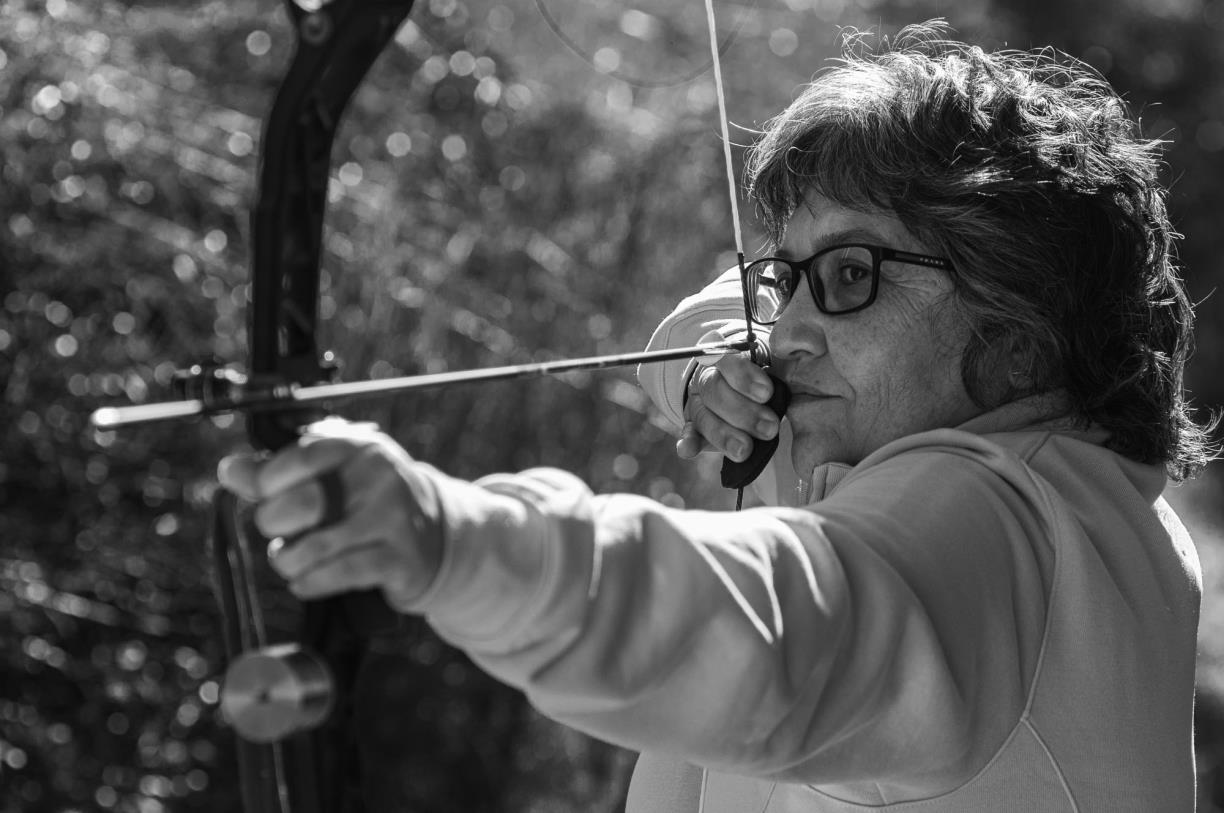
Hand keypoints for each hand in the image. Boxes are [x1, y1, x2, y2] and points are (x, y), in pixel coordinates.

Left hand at [216, 418, 442, 610]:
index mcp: (360, 446)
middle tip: (282, 532)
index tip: (261, 495)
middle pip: (302, 504)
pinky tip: (306, 581)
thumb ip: (278, 471)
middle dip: (276, 525)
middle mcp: (381, 476)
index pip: (300, 455)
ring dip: (290, 561)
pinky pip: (337, 575)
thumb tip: (229, 470)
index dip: (266, 480)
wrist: (436, 535)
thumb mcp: (333, 474)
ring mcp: (393, 518)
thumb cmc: (368, 501)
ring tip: (293, 560)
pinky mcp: (399, 559)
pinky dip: (309, 583)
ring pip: (315, 547)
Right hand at [677, 353, 779, 462]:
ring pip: (703, 416)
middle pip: (714, 390)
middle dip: (743, 413)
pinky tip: (688, 450)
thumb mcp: (776, 359)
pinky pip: (689, 434)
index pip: (727, 359)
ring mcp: (699, 403)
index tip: (766, 393)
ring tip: (745, 450)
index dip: (744, 376)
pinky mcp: (696, 427)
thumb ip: (783, 354)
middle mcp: (707, 377)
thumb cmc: (768, 376)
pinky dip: (688, 443)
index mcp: (725, 355)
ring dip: (723, 434)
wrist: (753, 390)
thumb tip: (794, 346)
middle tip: (769, 429)